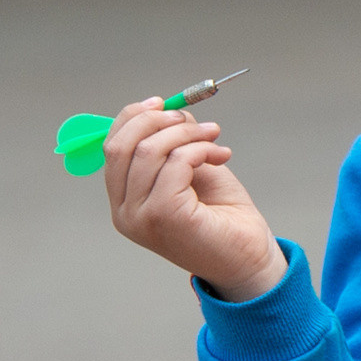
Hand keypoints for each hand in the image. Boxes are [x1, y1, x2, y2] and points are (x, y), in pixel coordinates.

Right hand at [103, 99, 285, 301]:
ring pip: (149, 150)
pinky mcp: (164, 216)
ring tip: (215, 138)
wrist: (248, 258)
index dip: (133, 118)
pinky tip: (221, 155)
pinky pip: (176, 163)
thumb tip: (169, 109)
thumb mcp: (195, 168)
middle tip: (194, 120)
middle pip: (122, 145)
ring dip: (188, 133)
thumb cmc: (221, 215)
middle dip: (159, 120)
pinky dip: (200, 149)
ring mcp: (140, 216)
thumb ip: (175, 142)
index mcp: (123, 200)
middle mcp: (124, 212)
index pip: (111, 146)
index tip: (162, 102)